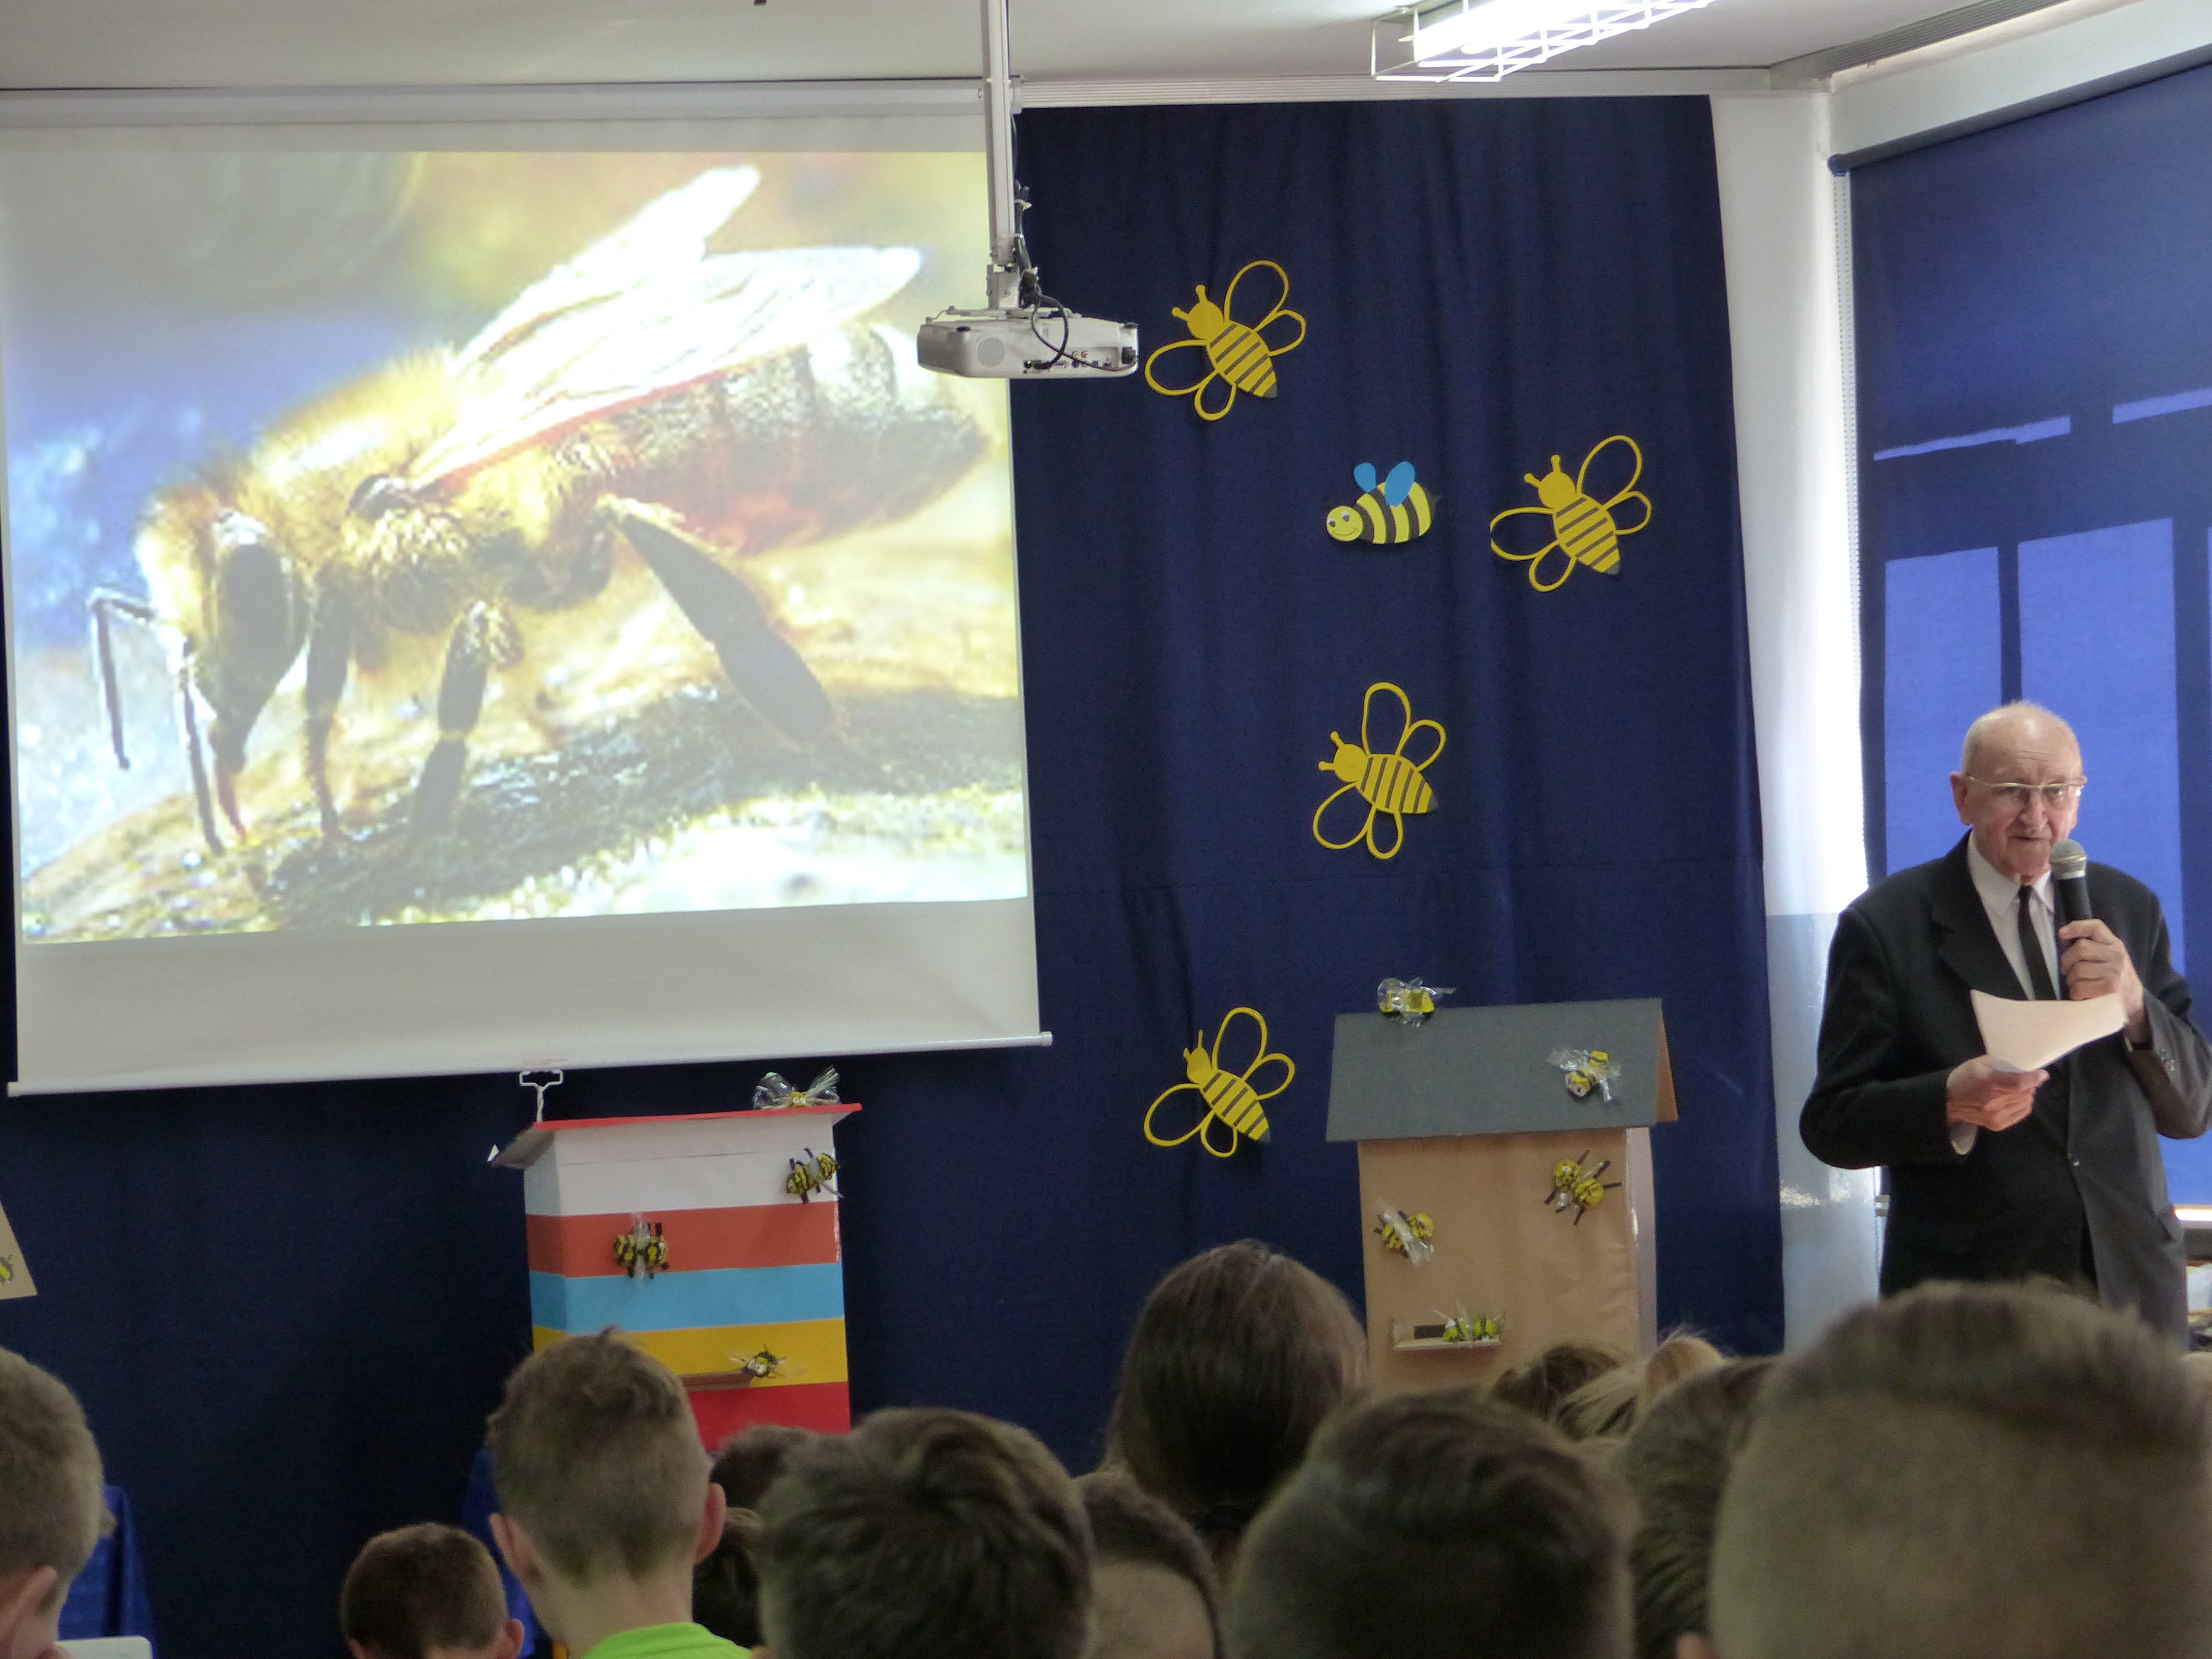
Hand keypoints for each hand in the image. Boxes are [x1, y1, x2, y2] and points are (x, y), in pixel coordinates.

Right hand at [1946, 1055, 2044, 1131]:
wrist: (1948, 1101)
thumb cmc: (1965, 1077)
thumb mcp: (1979, 1063)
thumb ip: (2003, 1064)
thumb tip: (2025, 1067)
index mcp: (1987, 1082)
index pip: (2019, 1083)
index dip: (2034, 1078)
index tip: (2041, 1074)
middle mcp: (1993, 1101)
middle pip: (2025, 1093)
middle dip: (2029, 1084)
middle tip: (2023, 1079)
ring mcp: (1996, 1115)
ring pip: (2026, 1102)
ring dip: (2026, 1094)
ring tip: (2016, 1090)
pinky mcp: (1998, 1124)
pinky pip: (2023, 1112)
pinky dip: (2024, 1104)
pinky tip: (2015, 1100)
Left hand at [2059, 918, 2147, 1039]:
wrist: (2135, 1004)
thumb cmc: (2115, 980)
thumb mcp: (2109, 959)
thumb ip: (2093, 948)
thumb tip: (2063, 938)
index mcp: (2115, 945)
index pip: (2096, 927)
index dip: (2077, 927)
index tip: (2062, 934)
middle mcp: (2116, 956)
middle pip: (2080, 949)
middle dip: (2067, 962)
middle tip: (2069, 972)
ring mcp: (2114, 972)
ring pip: (2077, 970)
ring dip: (2071, 981)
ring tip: (2080, 986)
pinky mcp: (2109, 989)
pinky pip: (2079, 988)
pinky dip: (2075, 994)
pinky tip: (2083, 996)